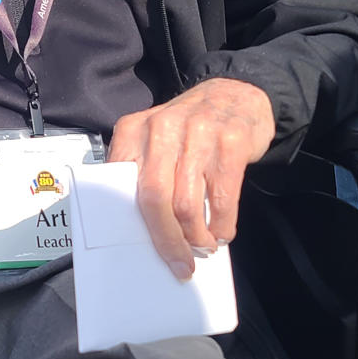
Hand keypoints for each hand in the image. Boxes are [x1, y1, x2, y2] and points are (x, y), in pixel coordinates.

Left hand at [107, 78, 274, 279]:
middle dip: (167, 241)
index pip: (120, 186)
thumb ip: (142, 174)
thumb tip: (141, 234)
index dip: (131, 227)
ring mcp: (197, 133)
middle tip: (180, 264)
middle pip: (154, 199)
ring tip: (202, 246)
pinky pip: (223, 198)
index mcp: (133, 131)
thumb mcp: (156, 140)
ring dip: (196, 237)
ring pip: (187, 204)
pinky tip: (222, 232)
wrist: (237, 93)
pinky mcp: (230, 143)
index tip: (140, 255)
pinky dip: (222, 225)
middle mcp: (161, 129)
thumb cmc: (189, 130)